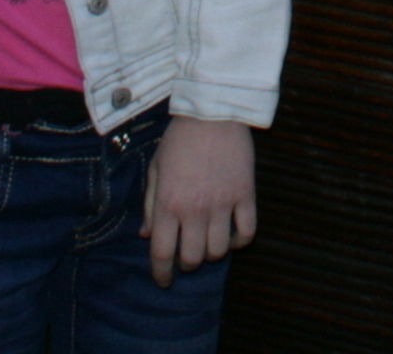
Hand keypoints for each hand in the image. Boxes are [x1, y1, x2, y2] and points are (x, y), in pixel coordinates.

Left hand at [143, 115, 257, 285]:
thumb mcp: (155, 170)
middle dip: (187, 264)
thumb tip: (145, 235)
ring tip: (208, 244)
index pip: (162, 253)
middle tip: (186, 257)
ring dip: (212, 254)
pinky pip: (247, 232)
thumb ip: (149, 204)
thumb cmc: (178, 141)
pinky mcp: (245, 195)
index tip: (163, 280)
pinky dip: (240, 242)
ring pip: (219, 250)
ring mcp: (222, 204)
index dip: (161, 273)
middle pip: (192, 258)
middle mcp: (195, 209)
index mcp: (168, 204)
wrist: (213, 113)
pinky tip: (233, 236)